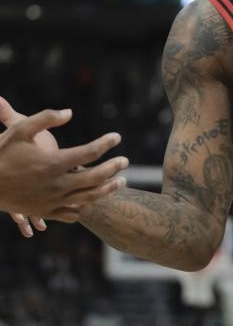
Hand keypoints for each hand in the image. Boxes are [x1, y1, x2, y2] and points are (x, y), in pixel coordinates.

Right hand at [0, 97, 127, 232]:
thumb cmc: (0, 153)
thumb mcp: (19, 129)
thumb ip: (45, 117)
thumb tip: (70, 112)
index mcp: (53, 163)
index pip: (90, 152)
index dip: (106, 143)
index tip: (117, 137)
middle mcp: (56, 184)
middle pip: (96, 178)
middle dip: (114, 168)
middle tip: (126, 161)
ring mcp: (51, 200)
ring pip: (88, 198)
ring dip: (107, 189)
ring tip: (121, 182)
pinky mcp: (45, 211)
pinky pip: (71, 213)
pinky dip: (85, 206)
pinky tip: (92, 198)